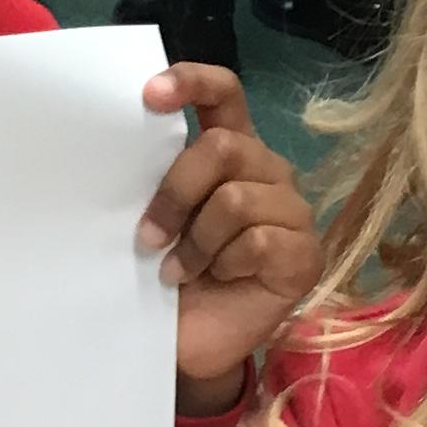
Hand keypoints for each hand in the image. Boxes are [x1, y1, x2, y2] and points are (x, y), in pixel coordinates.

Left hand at [141, 65, 319, 411]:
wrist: (187, 344)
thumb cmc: (170, 274)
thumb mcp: (157, 218)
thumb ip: (156, 178)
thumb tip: (121, 145)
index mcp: (231, 150)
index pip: (224, 92)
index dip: (191, 82)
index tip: (148, 96)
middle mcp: (267, 171)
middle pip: (224, 147)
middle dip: (176, 191)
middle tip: (149, 236)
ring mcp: (292, 212)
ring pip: (237, 199)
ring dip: (196, 240)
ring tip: (180, 270)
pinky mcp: (305, 255)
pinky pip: (259, 241)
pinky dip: (224, 264)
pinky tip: (217, 281)